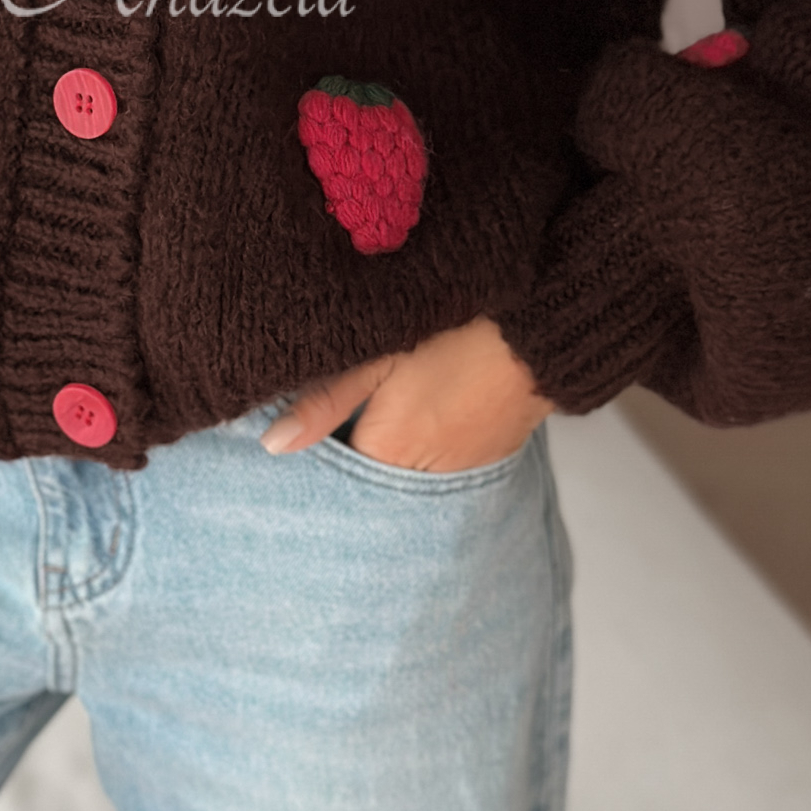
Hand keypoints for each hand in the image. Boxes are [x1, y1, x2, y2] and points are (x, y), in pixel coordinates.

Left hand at [260, 317, 553, 471]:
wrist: (537, 326)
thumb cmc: (455, 328)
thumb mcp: (379, 353)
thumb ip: (325, 401)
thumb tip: (272, 445)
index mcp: (390, 452)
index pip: (335, 477)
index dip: (319, 453)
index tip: (311, 429)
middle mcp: (427, 479)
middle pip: (371, 484)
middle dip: (353, 457)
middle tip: (350, 411)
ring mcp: (463, 473)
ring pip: (407, 477)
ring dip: (391, 454)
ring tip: (390, 407)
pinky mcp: (488, 460)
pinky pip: (441, 468)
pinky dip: (425, 449)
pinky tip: (424, 411)